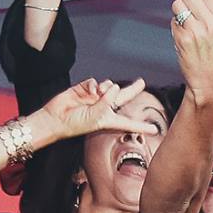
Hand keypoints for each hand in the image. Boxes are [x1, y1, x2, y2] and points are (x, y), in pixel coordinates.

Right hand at [34, 77, 149, 142]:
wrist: (56, 117)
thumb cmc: (76, 123)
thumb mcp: (97, 117)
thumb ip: (107, 102)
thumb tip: (115, 86)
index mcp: (110, 119)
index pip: (129, 122)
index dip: (142, 126)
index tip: (156, 130)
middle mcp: (104, 107)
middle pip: (123, 97)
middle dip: (132, 89)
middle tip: (141, 82)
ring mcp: (95, 97)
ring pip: (109, 86)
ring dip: (107, 87)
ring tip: (99, 94)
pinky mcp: (85, 88)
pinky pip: (94, 82)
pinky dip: (94, 85)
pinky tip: (91, 91)